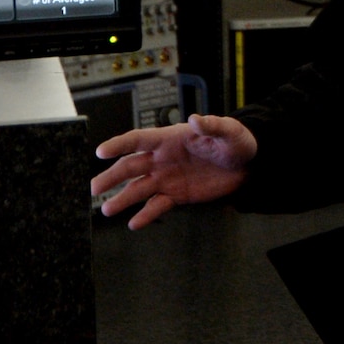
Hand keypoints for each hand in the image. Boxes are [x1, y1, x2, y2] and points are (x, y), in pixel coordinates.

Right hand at [90, 114, 256, 229]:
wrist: (249, 165)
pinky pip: (157, 206)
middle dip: (111, 176)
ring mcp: (168, 178)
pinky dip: (145, 215)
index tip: (101, 152)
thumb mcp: (229, 131)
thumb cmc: (237, 142)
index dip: (119, 144)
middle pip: (130, 166)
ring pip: (139, 188)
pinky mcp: (177, 195)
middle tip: (94, 188)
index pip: (138, 139)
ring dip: (122, 199)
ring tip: (107, 210)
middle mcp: (163, 159)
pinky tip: (134, 223)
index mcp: (170, 139)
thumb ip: (212, 125)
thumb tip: (196, 119)